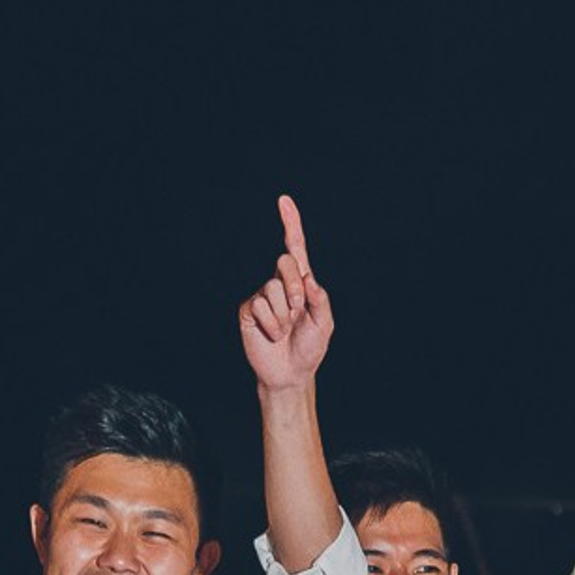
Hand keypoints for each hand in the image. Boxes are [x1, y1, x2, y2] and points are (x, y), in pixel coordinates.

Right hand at [239, 195, 334, 392]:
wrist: (290, 374)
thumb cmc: (309, 349)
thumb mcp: (324, 325)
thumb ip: (320, 300)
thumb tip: (308, 278)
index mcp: (301, 284)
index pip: (295, 249)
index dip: (291, 224)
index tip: (284, 201)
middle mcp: (280, 284)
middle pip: (285, 262)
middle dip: (295, 288)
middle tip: (298, 312)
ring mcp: (262, 295)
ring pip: (273, 289)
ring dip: (284, 316)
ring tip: (284, 331)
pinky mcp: (249, 309)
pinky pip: (261, 306)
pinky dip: (271, 325)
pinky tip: (272, 335)